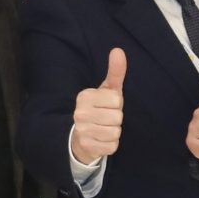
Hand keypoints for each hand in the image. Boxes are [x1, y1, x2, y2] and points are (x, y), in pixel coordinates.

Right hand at [70, 49, 126, 163]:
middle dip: (116, 119)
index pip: (117, 100)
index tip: (107, 106)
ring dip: (114, 132)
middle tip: (105, 119)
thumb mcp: (107, 90)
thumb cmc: (99, 109)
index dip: (117, 104)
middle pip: (117, 117)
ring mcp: (82, 131)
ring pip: (116, 132)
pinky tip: (101, 140)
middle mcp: (80, 113)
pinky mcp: (87, 147)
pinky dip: (110, 144)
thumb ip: (115, 71)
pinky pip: (112, 146)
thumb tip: (118, 50)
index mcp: (85, 96)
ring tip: (103, 129)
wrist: (81, 136)